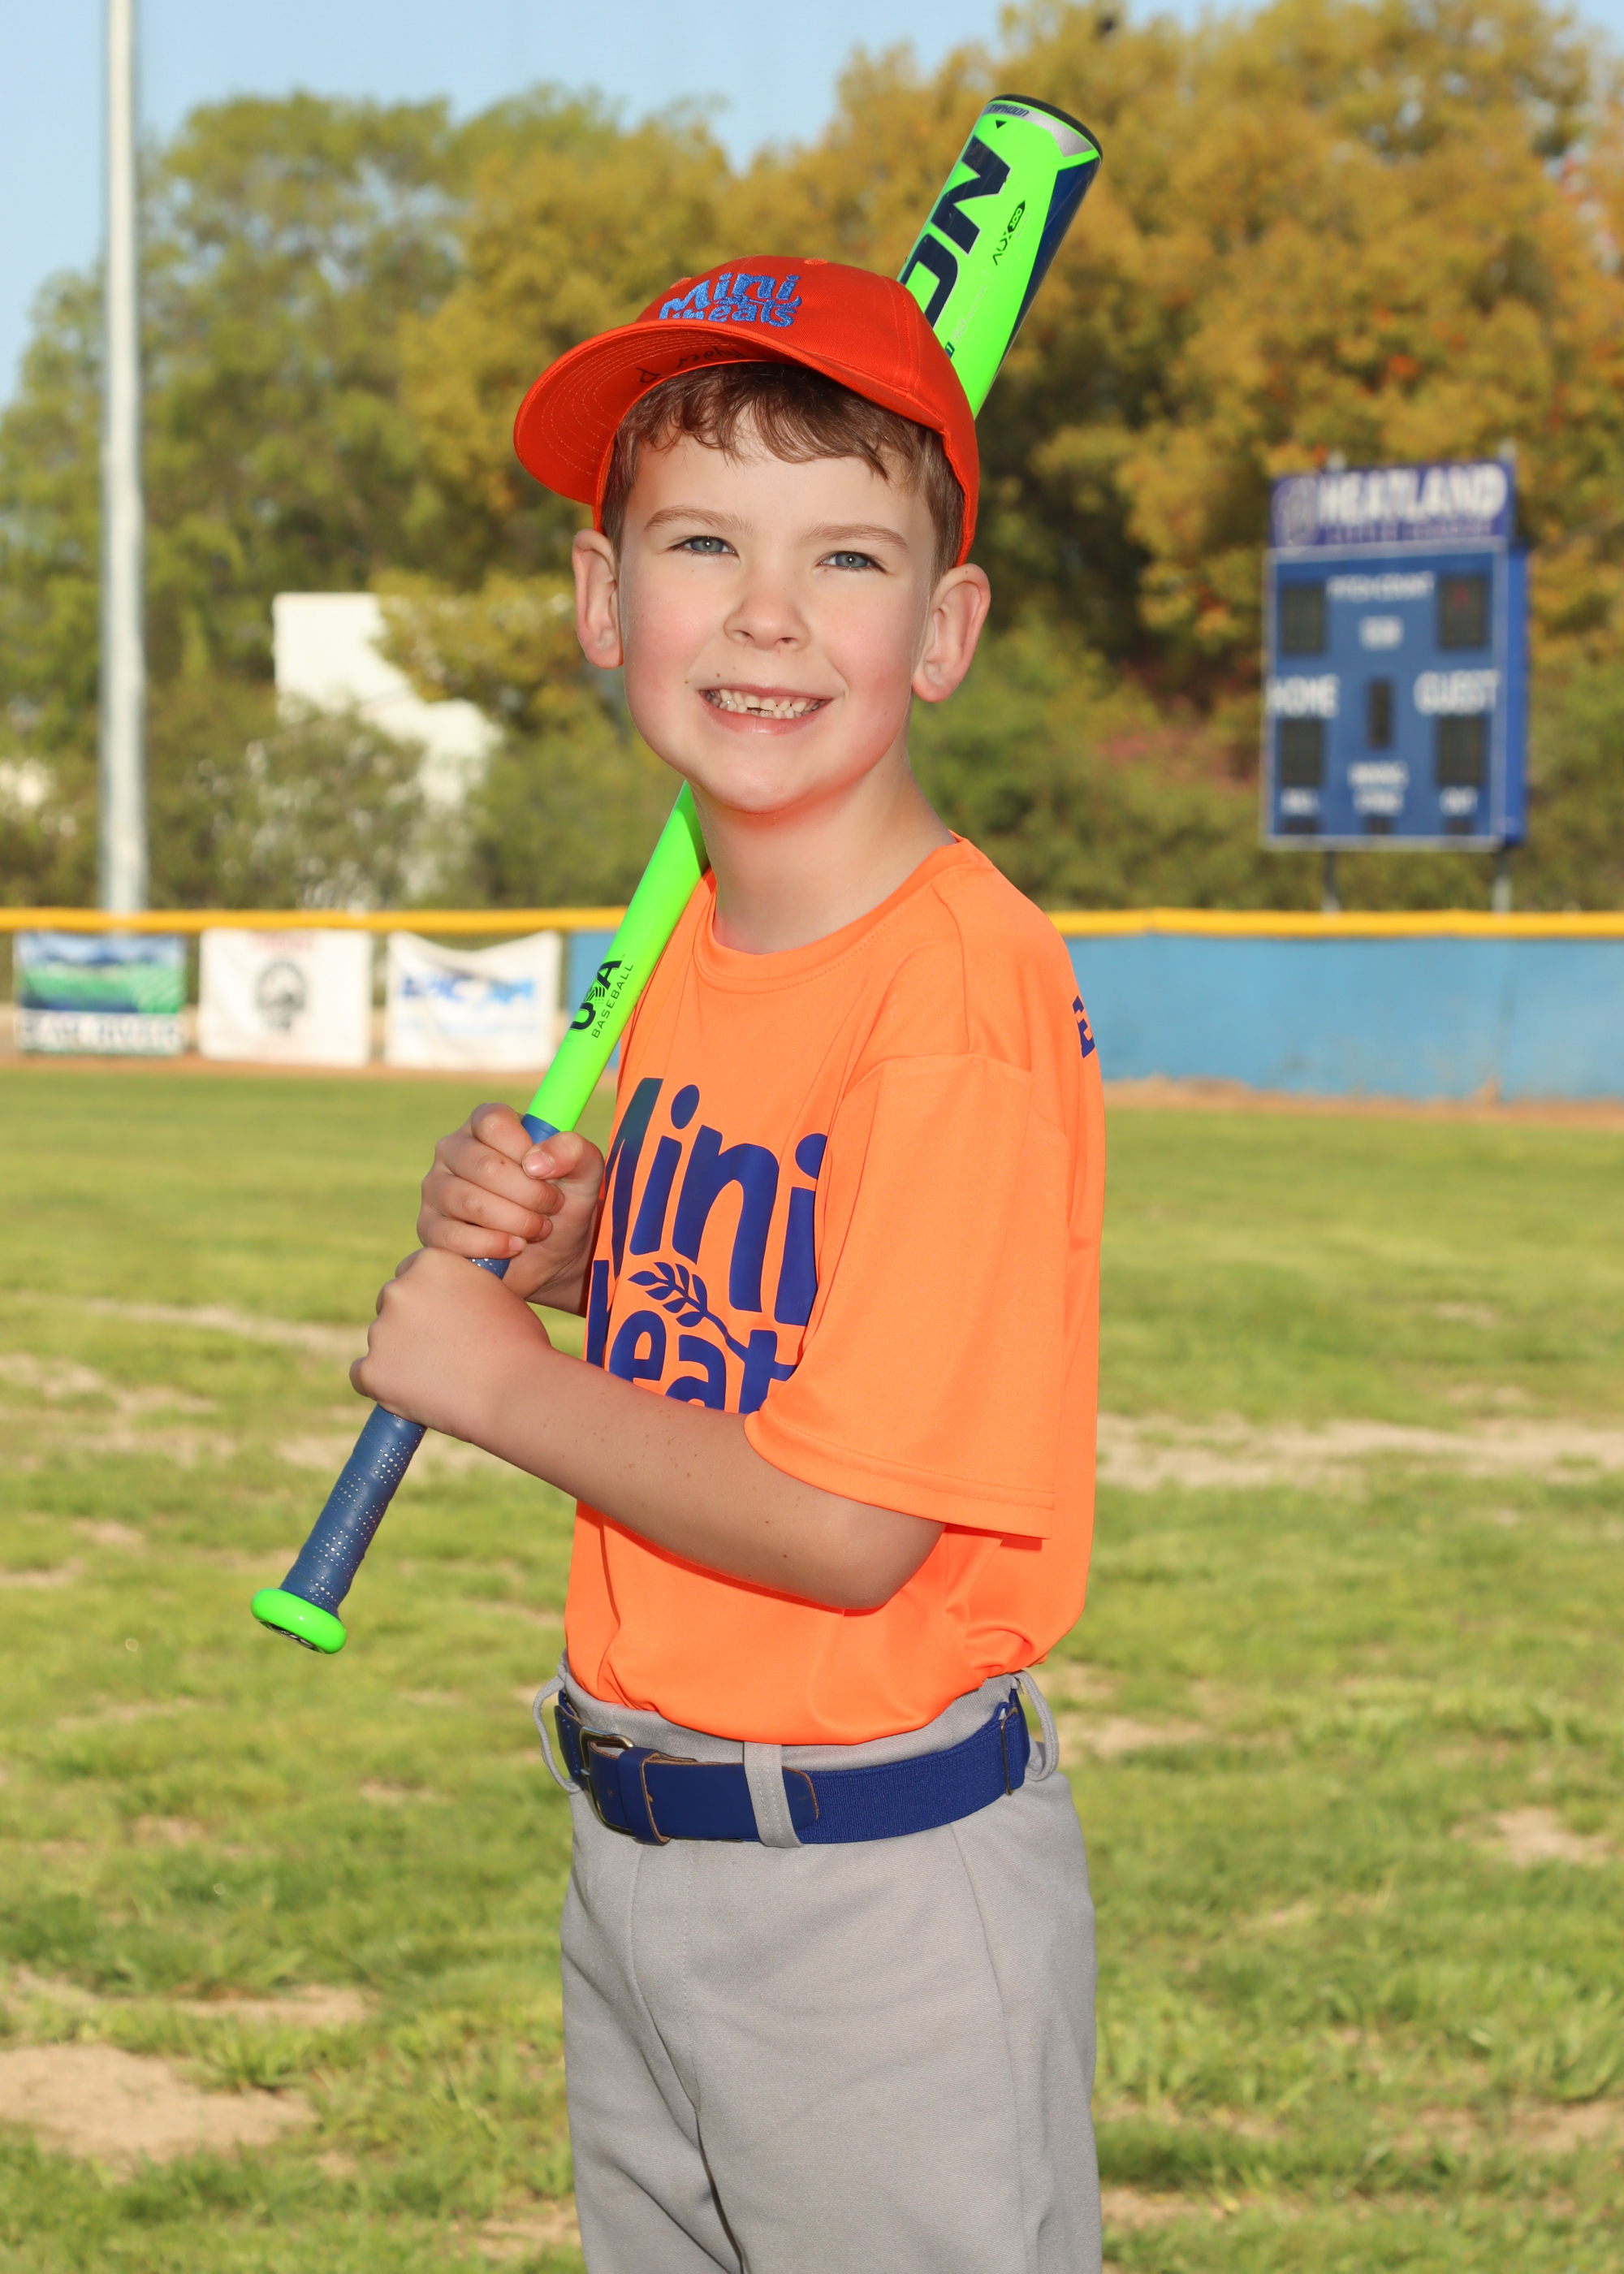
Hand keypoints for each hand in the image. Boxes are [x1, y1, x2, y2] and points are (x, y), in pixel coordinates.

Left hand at [351, 1247, 553, 1438]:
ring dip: (401, 1356)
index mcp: (430, 1261)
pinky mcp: (371, 1371)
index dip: (430, 1297)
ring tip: (442, 1378)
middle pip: (392, 1303)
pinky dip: (384, 1386)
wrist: (515, 1391)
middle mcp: (399, 1289)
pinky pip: (364, 1376)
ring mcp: (381, 1330)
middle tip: (443, 1351)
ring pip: (382, 1342)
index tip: (444, 1318)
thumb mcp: (495, 1293)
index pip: (412, 1273)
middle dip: (410, 1323)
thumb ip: (463, 1287)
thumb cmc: (519, 1344)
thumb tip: (450, 1297)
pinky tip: (416, 1395)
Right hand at [418, 1103, 605, 1308]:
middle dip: (529, 1195)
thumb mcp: (585, 1173)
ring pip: (470, 1202)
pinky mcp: (430, 1227)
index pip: (493, 1122)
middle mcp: (454, 1150)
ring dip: (516, 1221)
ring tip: (538, 1228)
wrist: (553, 1256)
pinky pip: (452, 1236)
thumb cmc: (564, 1204)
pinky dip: (492, 1245)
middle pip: (483, 1165)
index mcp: (487, 1124)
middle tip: (550, 1207)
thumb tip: (537, 1161)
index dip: (526, 1151)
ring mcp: (436, 1188)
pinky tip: (515, 1246)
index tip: (548, 1175)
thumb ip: (574, 1152)